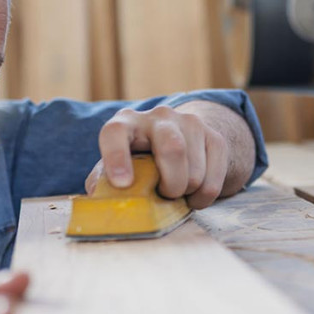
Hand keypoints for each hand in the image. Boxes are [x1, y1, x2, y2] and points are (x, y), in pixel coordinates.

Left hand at [86, 102, 254, 208]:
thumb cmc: (139, 160)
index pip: (115, 133)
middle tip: (165, 196)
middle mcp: (158, 116)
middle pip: (172, 148)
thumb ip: (104, 179)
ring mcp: (189, 123)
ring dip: (187, 192)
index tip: (122, 184)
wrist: (181, 141)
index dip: (116, 158)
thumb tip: (98, 197)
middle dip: (170, 184)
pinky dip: (204, 196)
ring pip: (195, 169)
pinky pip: (214, 177)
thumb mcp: (117, 165)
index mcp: (125, 123)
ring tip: (178, 195)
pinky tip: (194, 195)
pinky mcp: (214, 136)